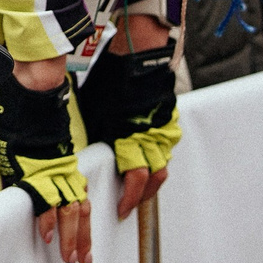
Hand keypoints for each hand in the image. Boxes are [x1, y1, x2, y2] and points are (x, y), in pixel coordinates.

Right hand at [0, 73, 90, 262]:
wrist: (36, 104)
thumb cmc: (40, 126)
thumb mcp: (53, 153)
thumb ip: (58, 172)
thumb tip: (60, 189)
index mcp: (70, 173)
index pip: (83, 207)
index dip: (87, 231)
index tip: (86, 251)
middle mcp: (65, 177)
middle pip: (80, 215)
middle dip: (82, 242)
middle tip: (81, 262)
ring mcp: (52, 177)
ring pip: (68, 213)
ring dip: (69, 238)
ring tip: (67, 257)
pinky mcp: (36, 175)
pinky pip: (45, 202)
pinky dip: (47, 220)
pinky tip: (48, 235)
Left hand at [77, 18, 177, 220]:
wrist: (139, 52)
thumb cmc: (113, 78)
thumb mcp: (97, 110)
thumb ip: (101, 134)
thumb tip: (91, 149)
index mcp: (131, 137)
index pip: (135, 179)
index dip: (130, 198)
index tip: (123, 209)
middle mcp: (151, 136)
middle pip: (155, 177)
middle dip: (144, 195)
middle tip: (134, 203)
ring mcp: (164, 126)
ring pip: (165, 161)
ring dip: (154, 177)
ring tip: (144, 185)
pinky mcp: (170, 116)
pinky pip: (167, 142)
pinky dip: (160, 152)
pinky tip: (152, 154)